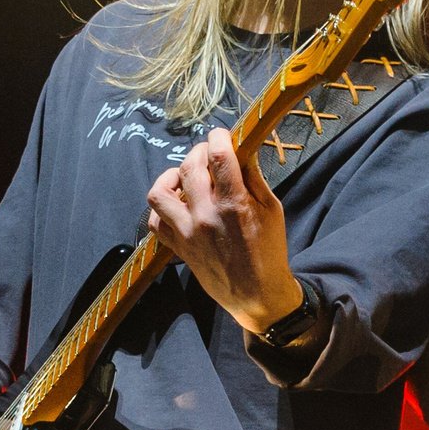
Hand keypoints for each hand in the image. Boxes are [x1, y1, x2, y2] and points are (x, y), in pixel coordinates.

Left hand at [146, 129, 304, 334]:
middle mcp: (206, 216)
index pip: (218, 157)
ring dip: (170, 177)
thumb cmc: (269, 251)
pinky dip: (163, 208)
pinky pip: (155, 222)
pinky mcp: (178, 247)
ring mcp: (188, 233)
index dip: (218, 138)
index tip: (220, 135)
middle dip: (198, 152)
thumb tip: (241, 151)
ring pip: (160, 192)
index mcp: (234, 205)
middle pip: (189, 167)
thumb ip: (254, 178)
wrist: (257, 294)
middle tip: (208, 155)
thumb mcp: (273, 210)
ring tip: (184, 177)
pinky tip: (178, 203)